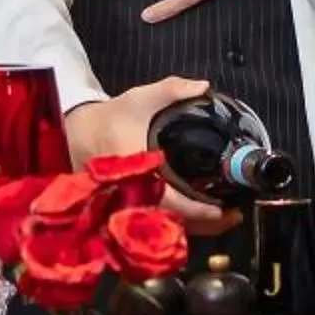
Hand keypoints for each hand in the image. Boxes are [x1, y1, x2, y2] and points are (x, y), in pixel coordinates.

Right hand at [64, 75, 240, 234]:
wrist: (80, 133)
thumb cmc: (113, 117)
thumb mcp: (139, 98)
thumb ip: (171, 90)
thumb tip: (204, 86)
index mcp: (135, 170)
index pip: (168, 200)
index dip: (196, 210)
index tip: (221, 210)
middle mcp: (132, 194)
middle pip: (172, 223)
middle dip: (205, 224)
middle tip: (234, 215)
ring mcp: (130, 206)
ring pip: (166, 228)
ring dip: (196, 227)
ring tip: (226, 217)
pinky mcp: (132, 209)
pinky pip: (159, 224)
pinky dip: (182, 223)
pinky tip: (203, 216)